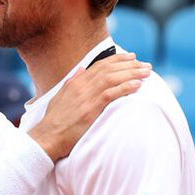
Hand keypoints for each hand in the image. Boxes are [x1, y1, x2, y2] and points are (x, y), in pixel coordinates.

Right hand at [29, 53, 151, 160]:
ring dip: (132, 74)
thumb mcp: (60, 96)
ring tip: (146, 73)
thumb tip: (81, 69)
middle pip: (110, 69)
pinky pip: (111, 94)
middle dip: (130, 65)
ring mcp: (87, 96)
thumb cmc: (54, 120)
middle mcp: (82, 85)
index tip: (132, 57)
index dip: (118, 60)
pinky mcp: (91, 109)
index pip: (101, 65)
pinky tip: (137, 85)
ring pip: (113, 78)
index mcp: (76, 81)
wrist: (48, 136)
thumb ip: (72, 81)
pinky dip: (125, 88)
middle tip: (145, 65)